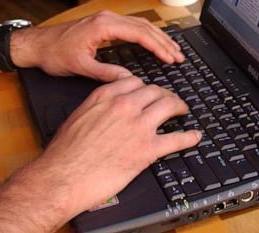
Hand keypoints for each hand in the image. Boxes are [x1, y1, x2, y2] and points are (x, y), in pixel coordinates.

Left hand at [11, 10, 183, 81]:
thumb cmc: (55, 54)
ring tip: (173, 51)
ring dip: (157, 38)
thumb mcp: (81, 67)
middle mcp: (107, 19)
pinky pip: (131, 27)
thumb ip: (106, 73)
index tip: (170, 58)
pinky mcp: (104, 24)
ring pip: (139, 25)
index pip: (139, 34)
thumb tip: (129, 78)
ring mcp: (106, 19)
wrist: (38, 45)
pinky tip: (154, 44)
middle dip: (163, 42)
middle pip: (144, 28)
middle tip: (179, 57)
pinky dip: (146, 35)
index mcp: (103, 26)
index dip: (157, 47)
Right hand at [32, 76, 200, 215]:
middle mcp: (124, 106)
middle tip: (170, 100)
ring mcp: (138, 126)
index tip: (149, 91)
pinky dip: (189, 137)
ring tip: (183, 111)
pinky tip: (194, 136)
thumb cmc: (66, 152)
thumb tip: (104, 110)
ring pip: (169, 106)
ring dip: (180, 107)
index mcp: (106, 97)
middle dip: (166, 94)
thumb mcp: (78, 117)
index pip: (135, 82)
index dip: (146, 86)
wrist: (64, 175)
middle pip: (155, 91)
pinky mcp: (147, 149)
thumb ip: (96, 107)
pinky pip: (176, 139)